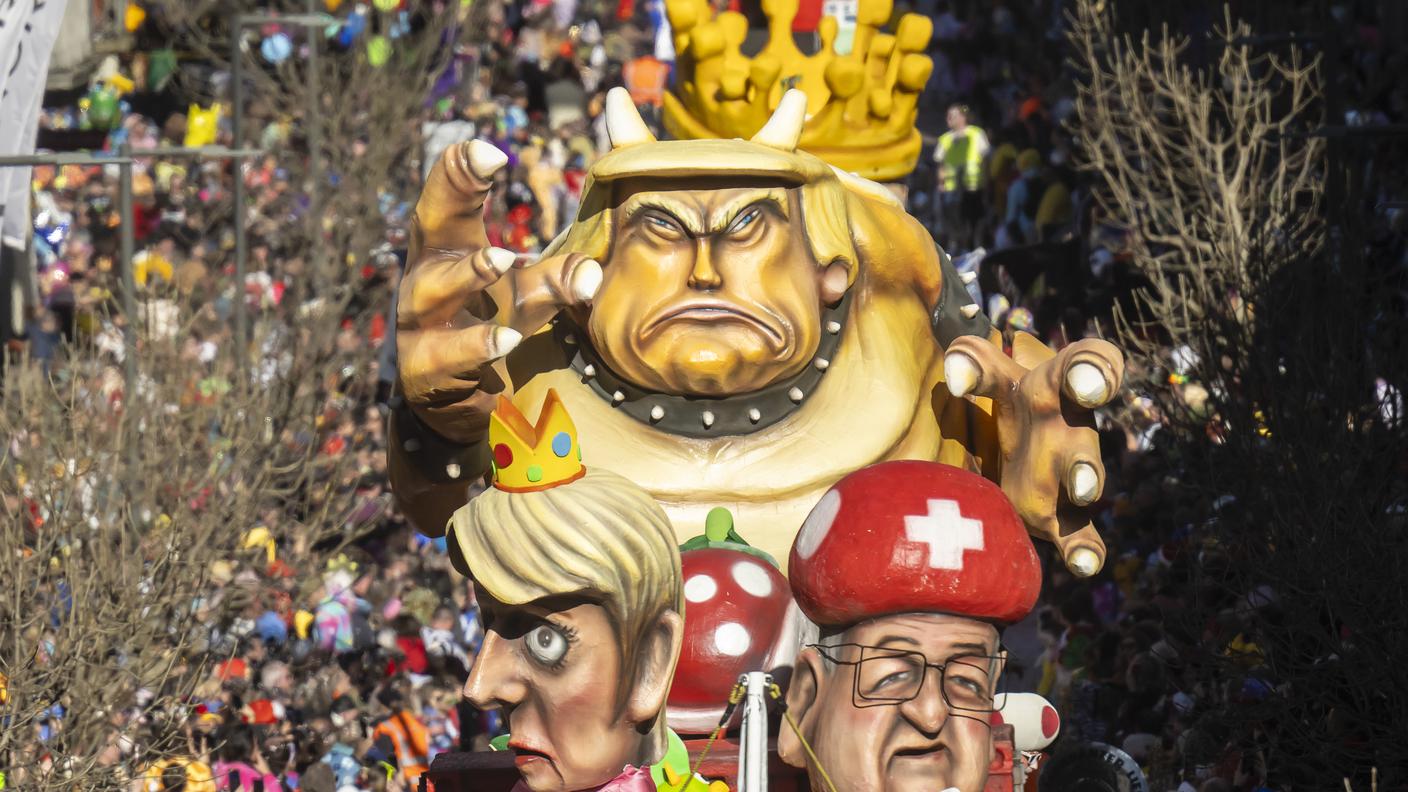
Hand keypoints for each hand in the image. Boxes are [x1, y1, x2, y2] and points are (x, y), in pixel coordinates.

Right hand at [397, 140, 602, 444]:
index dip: (462, 167)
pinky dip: (476, 346)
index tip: (491, 147)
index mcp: (449, 246)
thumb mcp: (529, 293)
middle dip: (452, 188)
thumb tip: (603, 259)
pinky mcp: (425, 370)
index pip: (451, 195)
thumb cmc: (493, 325)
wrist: (463, 404)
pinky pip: (447, 355)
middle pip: (430, 223)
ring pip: (433, 290)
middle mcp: (427, 275)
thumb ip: (564, 269)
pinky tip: (506, 339)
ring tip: (502, 258)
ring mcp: (419, 323)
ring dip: (467, 272)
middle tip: (485, 162)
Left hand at [943, 331, 1123, 575]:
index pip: (1086, 364)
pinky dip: (1085, 551)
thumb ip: (974, 361)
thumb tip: (953, 376)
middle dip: (1086, 431)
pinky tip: (1086, 566)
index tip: (1086, 381)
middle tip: (1088, 406)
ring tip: (1084, 490)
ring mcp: (1070, 474)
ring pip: (1084, 477)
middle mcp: (1071, 429)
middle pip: (1084, 422)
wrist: (1024, 443)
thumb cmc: (1012, 397)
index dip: (1094, 368)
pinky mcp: (1061, 516)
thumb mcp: (995, 373)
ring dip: (1086, 480)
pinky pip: (1080, 535)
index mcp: (1058, 387)